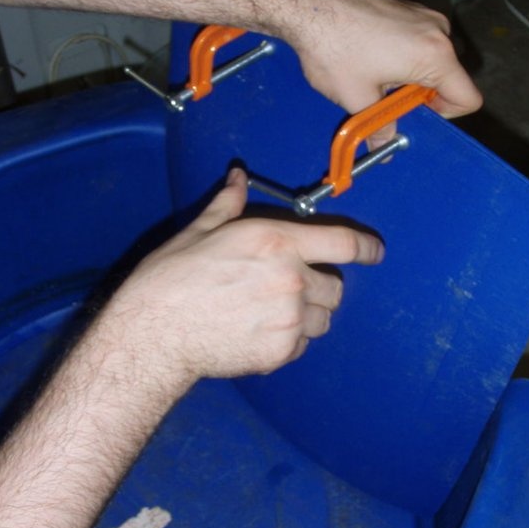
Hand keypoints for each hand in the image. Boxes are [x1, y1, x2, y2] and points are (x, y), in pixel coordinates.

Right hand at [103, 169, 383, 396]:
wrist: (153, 334)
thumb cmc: (171, 278)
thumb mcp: (199, 232)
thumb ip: (228, 204)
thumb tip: (236, 176)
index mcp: (275, 242)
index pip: (342, 243)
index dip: (366, 248)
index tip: (375, 252)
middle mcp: (291, 278)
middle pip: (336, 287)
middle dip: (319, 286)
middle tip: (289, 288)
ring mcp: (289, 318)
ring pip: (323, 319)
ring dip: (308, 316)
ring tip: (271, 312)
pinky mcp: (280, 351)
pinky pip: (302, 345)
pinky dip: (289, 341)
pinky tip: (258, 332)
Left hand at [286, 0, 481, 145]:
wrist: (310, 4)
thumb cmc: (334, 48)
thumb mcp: (357, 98)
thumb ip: (379, 127)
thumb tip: (384, 147)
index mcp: (436, 56)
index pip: (468, 98)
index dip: (445, 116)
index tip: (414, 114)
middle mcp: (439, 31)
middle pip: (449, 79)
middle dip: (421, 95)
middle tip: (385, 99)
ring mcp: (424, 16)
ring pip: (432, 60)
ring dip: (409, 76)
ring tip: (373, 76)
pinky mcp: (408, 8)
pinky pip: (419, 42)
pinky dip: (403, 56)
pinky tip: (370, 57)